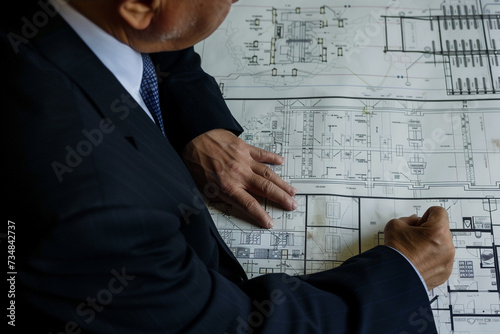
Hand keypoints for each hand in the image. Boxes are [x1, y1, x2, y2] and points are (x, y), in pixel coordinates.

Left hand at [182, 129, 296, 228]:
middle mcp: (239, 175)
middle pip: (265, 189)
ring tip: (292, 191)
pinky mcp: (244, 148)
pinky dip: (273, 157)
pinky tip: (281, 161)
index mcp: (228, 187)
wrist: (193, 138)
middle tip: (292, 205)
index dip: (261, 215)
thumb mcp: (203, 188)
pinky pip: (262, 154)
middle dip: (281, 199)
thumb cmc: (195, 163)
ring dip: (281, 183)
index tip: (270, 222)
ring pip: (268, 173)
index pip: (249, 205)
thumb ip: (219, 197)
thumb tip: (231, 205)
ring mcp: (243, 160)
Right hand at [384, 206, 454, 289]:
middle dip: (429, 231)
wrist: (394, 276)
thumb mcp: (395, 225)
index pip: (439, 212)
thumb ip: (408, 219)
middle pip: (442, 230)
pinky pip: (441, 260)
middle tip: (413, 237)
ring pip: (442, 245)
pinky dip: (432, 259)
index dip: (427, 215)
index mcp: (438, 231)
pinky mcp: (445, 273)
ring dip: (431, 245)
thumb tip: (414, 222)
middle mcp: (447, 246)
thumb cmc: (396, 253)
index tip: (420, 222)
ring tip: (414, 251)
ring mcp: (447, 261)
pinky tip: (418, 260)